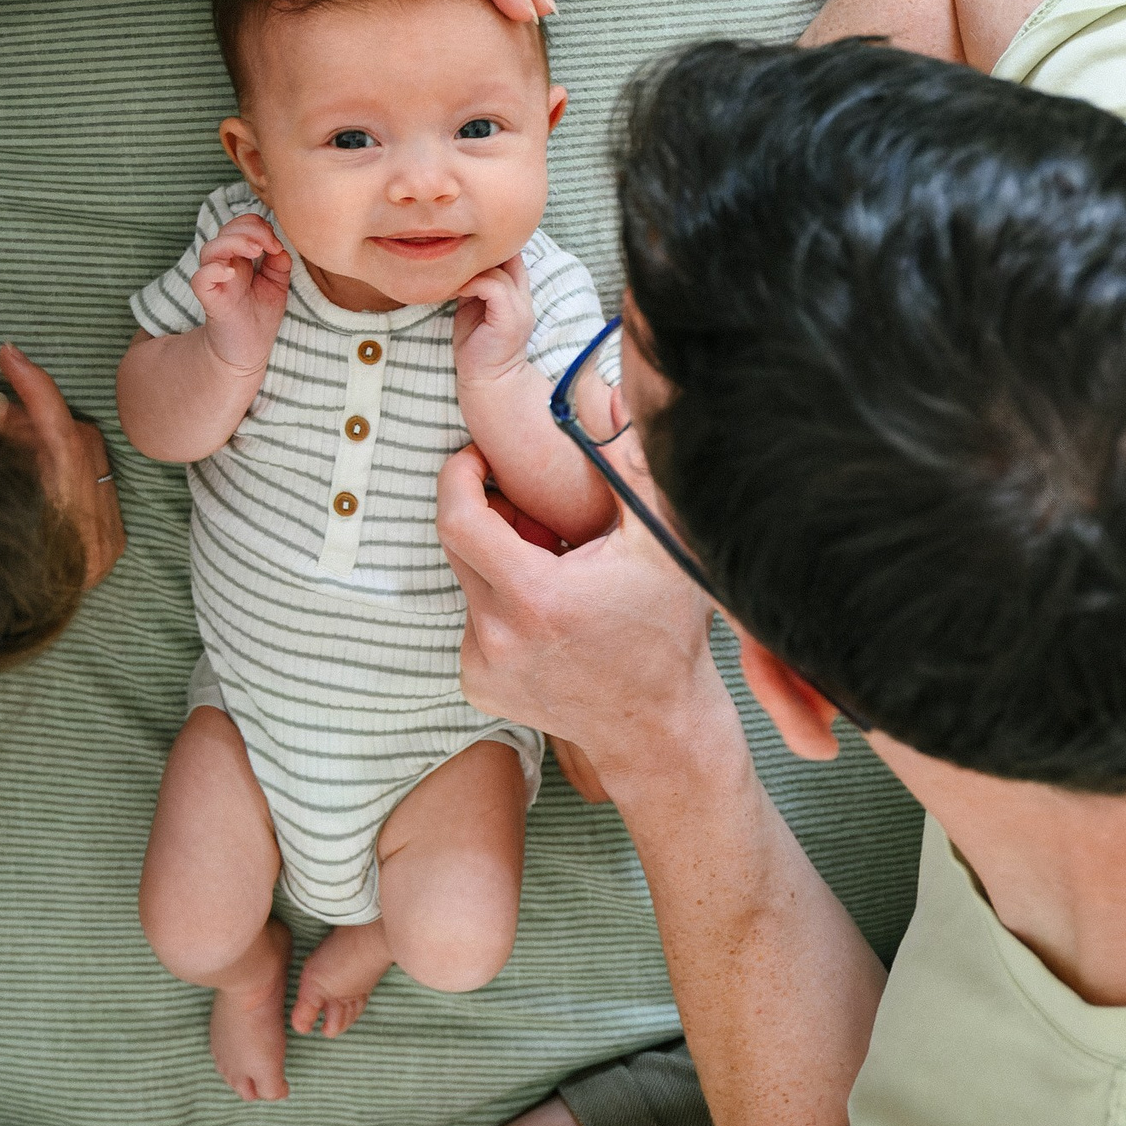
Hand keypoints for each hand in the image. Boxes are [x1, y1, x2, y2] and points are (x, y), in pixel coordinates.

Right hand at [0, 344, 125, 588]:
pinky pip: (91, 482)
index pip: (61, 437)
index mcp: (61, 526)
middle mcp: (93, 536)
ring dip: (48, 442)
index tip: (11, 356)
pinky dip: (62, 467)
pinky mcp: (110, 546)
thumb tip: (1, 409)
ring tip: (9, 448)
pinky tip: (32, 473)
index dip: (37, 389)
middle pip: (76, 441)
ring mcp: (106, 544)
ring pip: (86, 458)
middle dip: (37, 419)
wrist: (0, 631)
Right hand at [192, 213, 291, 375]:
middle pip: (225, 231)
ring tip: (256, 251)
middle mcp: (225, 265)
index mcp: (240, 258)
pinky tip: (231, 272)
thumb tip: (279, 246)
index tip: (276, 244)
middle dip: (249, 230)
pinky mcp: (210, 300)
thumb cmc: (260, 317)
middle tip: (268, 244)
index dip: (258, 226)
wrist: (247, 351)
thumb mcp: (277, 285)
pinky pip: (200, 279)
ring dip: (234, 243)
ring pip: (210, 249)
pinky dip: (213, 270)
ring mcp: (215, 282)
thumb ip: (279, 262)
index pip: (241, 226)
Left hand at [438, 439, 725, 796]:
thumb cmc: (667, 634)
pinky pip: (474, 622)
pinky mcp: (479, 685)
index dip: (459, 476)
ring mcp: (483, 664)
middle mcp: (498, 634)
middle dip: (488, 514)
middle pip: (461, 546)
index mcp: (534, 596)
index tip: (476, 458)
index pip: (458, 517)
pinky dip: (501, 606)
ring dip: (499, 564)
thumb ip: (631, 468)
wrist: (659, 727)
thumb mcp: (663, 544)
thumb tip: (607, 398)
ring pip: (470, 583)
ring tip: (555, 569)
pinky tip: (549, 615)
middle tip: (534, 513)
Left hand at [451, 256, 535, 389]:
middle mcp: (523, 298)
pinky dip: (471, 284)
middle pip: (512, 256)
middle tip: (458, 255)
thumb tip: (457, 266)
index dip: (493, 247)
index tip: (466, 247)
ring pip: (498, 269)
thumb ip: (475, 288)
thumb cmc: (477, 348)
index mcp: (517, 295)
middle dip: (485, 251)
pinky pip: (492, 285)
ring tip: (451, 279)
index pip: (514, 257)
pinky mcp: (509, 317)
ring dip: (470, 270)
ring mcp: (519, 307)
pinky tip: (456, 292)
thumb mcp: (474, 309)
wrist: (488, 381)